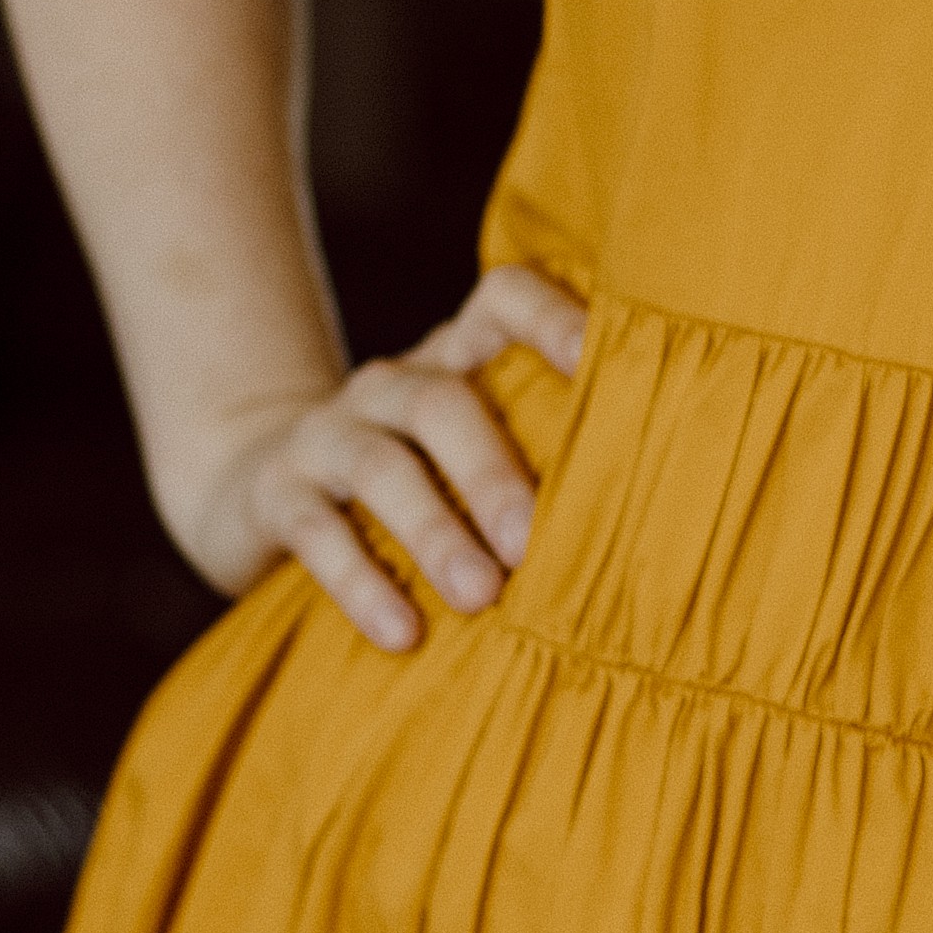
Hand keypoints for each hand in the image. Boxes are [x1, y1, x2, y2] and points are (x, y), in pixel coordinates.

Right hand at [166, 262, 586, 650]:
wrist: (259, 491)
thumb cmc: (418, 483)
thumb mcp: (475, 451)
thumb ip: (549, 457)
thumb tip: (674, 517)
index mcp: (458, 360)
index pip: (505, 299)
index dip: (554, 318)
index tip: (604, 361)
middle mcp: (394, 385)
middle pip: (444, 404)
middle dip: (494, 473)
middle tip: (535, 542)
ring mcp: (330, 433)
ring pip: (382, 467)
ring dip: (435, 533)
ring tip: (481, 598)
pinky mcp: (278, 493)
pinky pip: (316, 531)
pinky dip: (360, 583)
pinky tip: (402, 633)